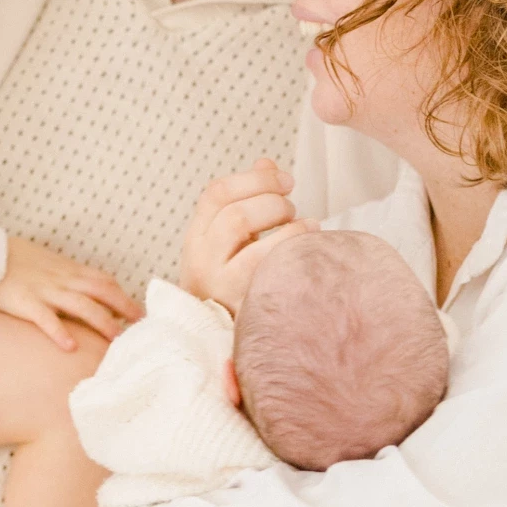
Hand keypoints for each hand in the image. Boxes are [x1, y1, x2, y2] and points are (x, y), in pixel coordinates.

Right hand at [0, 236, 141, 350]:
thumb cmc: (15, 261)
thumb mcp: (47, 263)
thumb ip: (67, 277)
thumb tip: (87, 292)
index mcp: (67, 269)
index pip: (103, 281)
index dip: (123, 297)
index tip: (138, 313)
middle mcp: (62, 279)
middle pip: (101, 292)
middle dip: (124, 309)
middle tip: (140, 327)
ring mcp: (45, 291)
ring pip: (81, 306)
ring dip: (102, 322)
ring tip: (115, 339)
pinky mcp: (25, 303)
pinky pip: (46, 318)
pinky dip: (60, 332)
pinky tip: (71, 347)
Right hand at [181, 162, 308, 308]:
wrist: (219, 342)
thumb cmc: (234, 288)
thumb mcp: (232, 245)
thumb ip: (247, 203)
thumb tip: (267, 163)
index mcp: (196, 239)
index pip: (216, 194)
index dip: (254, 179)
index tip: (285, 180)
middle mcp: (199, 259)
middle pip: (234, 210)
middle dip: (272, 200)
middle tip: (292, 208)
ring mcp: (216, 283)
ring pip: (242, 226)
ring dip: (281, 218)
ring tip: (303, 224)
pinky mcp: (238, 303)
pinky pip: (264, 260)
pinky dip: (292, 242)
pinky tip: (310, 241)